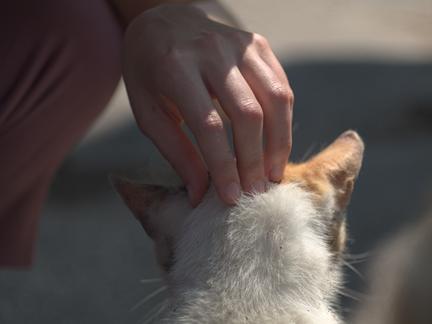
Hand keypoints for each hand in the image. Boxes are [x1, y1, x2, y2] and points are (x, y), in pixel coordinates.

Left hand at [122, 4, 292, 205]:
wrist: (163, 19)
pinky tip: (275, 145)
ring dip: (279, 142)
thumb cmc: (150, 72)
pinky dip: (283, 120)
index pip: (209, 126)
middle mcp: (211, 51)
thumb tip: (200, 195)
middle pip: (248, 114)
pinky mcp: (258, 44)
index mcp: (175, 68)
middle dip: (255, 159)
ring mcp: (239, 44)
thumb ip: (176, 152)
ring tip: (273, 173)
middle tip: (257, 191)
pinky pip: (281, 85)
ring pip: (275, 98)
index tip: (232, 196)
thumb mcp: (148, 111)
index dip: (224, 165)